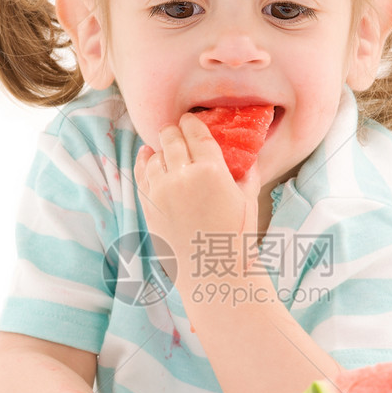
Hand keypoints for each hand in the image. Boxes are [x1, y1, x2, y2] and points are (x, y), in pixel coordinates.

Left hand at [135, 112, 259, 273]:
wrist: (215, 272)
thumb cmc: (238, 237)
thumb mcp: (249, 199)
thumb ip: (247, 171)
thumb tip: (247, 155)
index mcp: (211, 170)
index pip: (196, 133)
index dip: (192, 122)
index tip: (191, 120)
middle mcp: (182, 176)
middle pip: (171, 139)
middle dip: (174, 131)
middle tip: (176, 129)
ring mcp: (161, 192)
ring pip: (154, 156)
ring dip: (161, 149)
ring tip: (166, 148)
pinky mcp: (148, 207)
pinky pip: (141, 176)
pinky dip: (143, 163)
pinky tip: (147, 156)